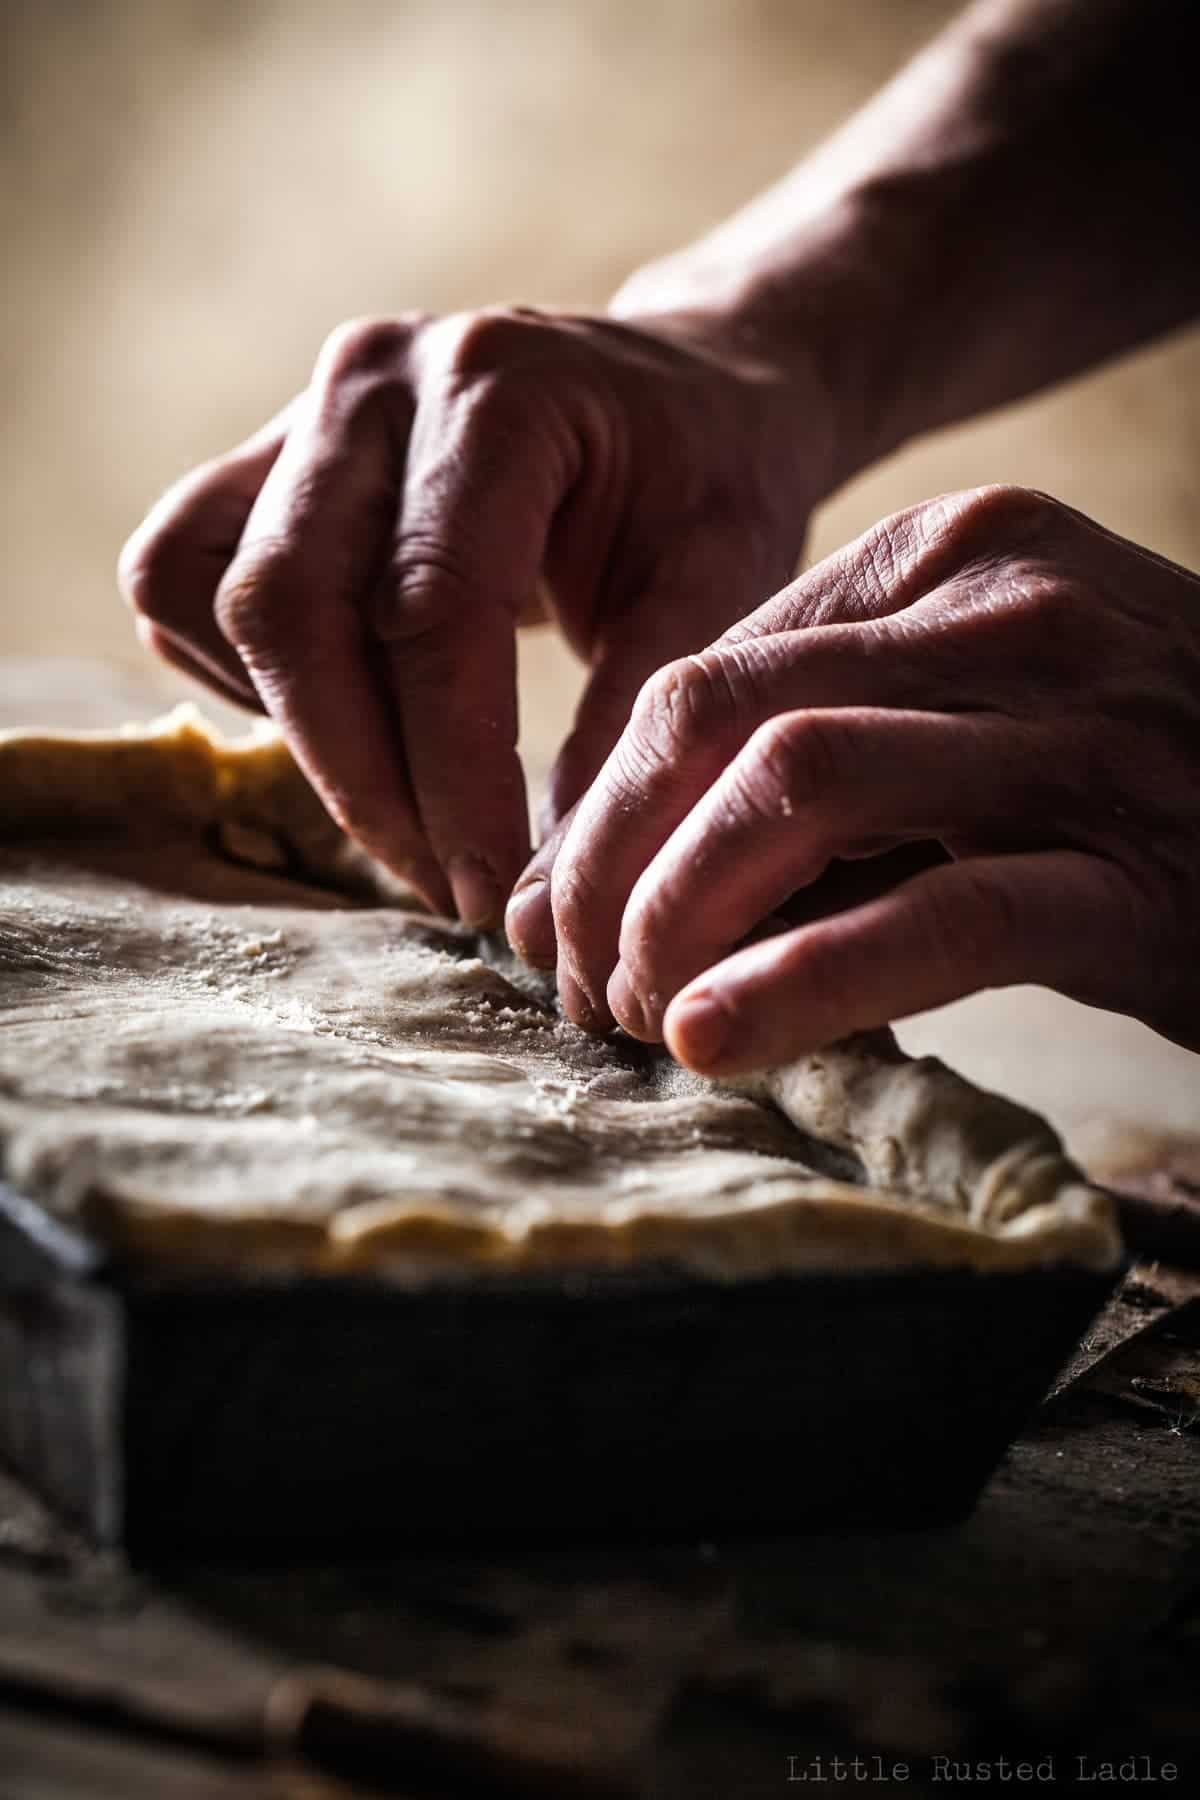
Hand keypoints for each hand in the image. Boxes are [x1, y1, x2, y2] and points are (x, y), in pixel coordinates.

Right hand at [119, 305, 830, 924]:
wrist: (685, 392)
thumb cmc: (709, 487)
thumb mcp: (717, 589)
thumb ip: (628, 725)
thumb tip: (531, 894)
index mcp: (496, 393)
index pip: (428, 611)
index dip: (446, 774)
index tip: (486, 888)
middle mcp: (372, 383)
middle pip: (284, 605)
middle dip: (354, 776)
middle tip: (440, 880)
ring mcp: (299, 412)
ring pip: (198, 590)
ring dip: (290, 728)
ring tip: (407, 803)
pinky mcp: (258, 460)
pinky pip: (180, 583)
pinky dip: (251, 677)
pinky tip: (361, 714)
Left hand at [531, 484, 1199, 1065]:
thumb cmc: (1141, 797)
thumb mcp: (972, 740)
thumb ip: (822, 777)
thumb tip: (610, 882)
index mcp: (955, 559)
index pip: (710, 670)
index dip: (604, 805)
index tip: (557, 915)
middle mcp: (1011, 610)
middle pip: (720, 715)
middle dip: (610, 860)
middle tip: (576, 980)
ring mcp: (1082, 729)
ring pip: (798, 788)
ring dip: (676, 913)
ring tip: (631, 1014)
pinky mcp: (1137, 867)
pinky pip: (932, 914)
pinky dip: (800, 981)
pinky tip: (714, 1039)